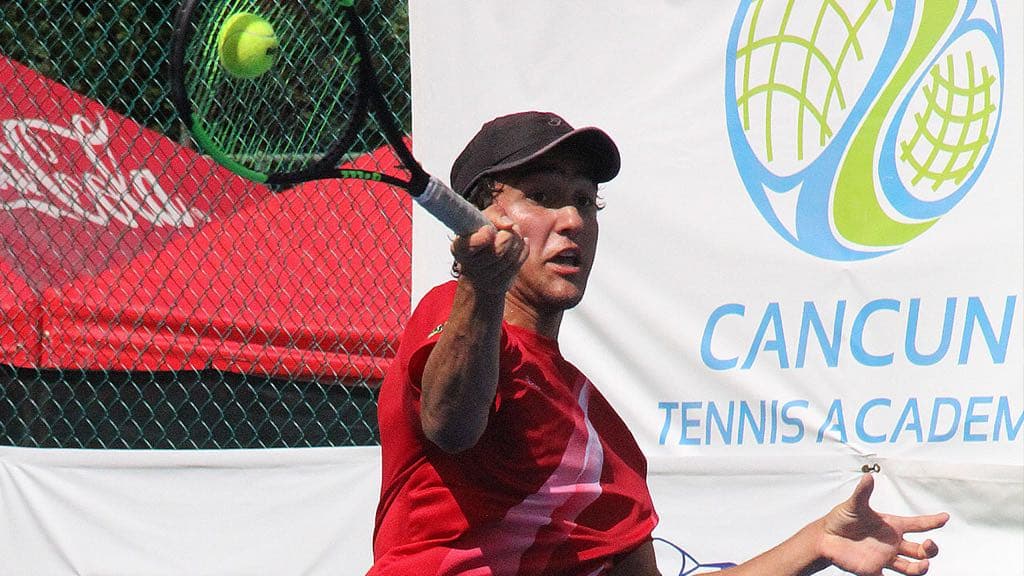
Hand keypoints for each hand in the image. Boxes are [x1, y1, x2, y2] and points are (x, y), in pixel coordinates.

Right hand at [450, 202, 526, 294]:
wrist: (483, 262)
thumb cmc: (482, 236)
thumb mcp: (484, 219)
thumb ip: (495, 214)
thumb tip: (509, 224)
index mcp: (459, 247)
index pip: (471, 245)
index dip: (485, 237)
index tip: (489, 230)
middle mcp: (468, 266)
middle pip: (497, 252)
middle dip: (509, 236)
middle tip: (509, 229)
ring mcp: (482, 279)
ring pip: (509, 259)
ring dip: (516, 243)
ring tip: (514, 236)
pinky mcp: (497, 285)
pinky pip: (517, 265)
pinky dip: (522, 252)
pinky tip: (518, 246)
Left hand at [818, 474, 948, 575]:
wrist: (825, 538)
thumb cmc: (841, 519)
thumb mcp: (853, 505)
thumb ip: (863, 493)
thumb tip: (869, 476)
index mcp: (891, 526)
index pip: (917, 524)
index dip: (932, 521)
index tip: (945, 517)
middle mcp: (892, 542)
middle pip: (920, 549)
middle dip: (930, 549)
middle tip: (928, 544)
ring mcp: (885, 557)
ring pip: (911, 566)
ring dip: (921, 567)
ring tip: (923, 565)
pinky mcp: (874, 570)